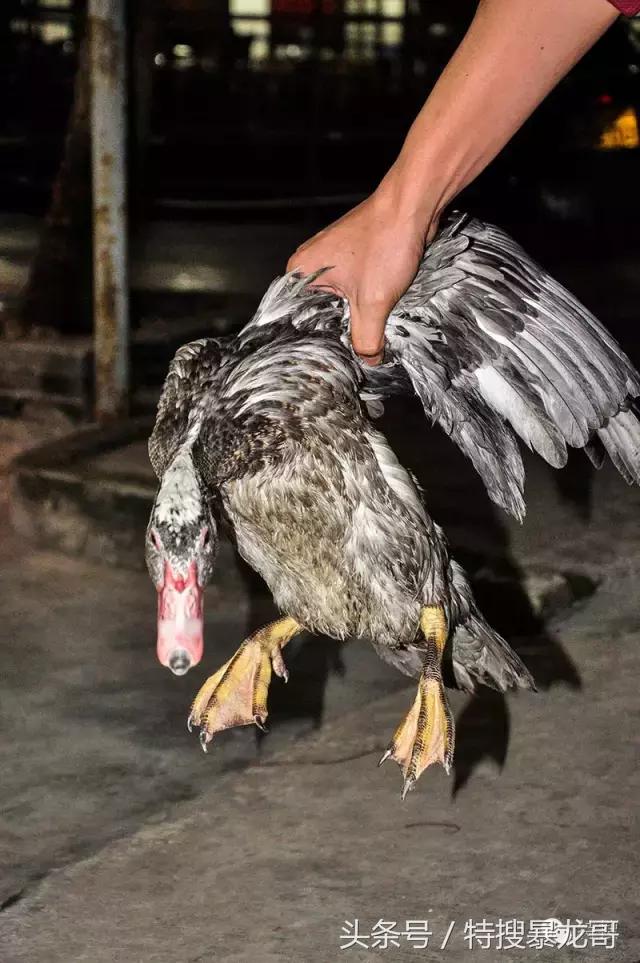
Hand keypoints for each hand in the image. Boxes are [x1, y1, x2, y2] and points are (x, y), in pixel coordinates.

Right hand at [287, 181, 437, 364]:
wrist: (413, 206)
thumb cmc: (385, 240)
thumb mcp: (373, 302)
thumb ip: (366, 339)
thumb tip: (368, 360)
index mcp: (301, 272)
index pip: (298, 320)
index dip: (317, 341)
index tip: (331, 359)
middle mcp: (312, 264)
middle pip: (320, 313)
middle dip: (341, 330)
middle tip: (355, 350)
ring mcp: (333, 260)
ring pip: (341, 303)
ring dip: (357, 316)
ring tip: (369, 330)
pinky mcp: (354, 258)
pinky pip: (355, 290)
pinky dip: (367, 302)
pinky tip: (378, 311)